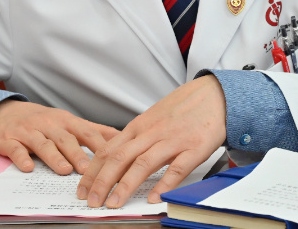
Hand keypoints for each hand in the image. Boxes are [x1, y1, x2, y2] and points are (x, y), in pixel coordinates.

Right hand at [0, 100, 119, 174]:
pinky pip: (16, 149)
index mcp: (66, 122)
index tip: (113, 157)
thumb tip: (122, 137)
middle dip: (77, 153)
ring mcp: (29, 132)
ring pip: (43, 144)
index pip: (86, 132)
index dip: (100, 145)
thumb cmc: (43, 121)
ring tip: (64, 170)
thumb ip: (94, 130)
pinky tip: (28, 168)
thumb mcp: (69, 122)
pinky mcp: (9, 140)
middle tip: (89, 169)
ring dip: (54, 157)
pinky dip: (22, 158)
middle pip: (65, 139)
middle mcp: (49, 125)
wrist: (5, 112)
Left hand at [77, 75, 225, 207]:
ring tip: (113, 203)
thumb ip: (137, 137)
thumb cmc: (184, 108)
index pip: (108, 150)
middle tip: (90, 201)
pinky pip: (176, 169)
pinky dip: (164, 185)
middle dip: (101, 182)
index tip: (82, 187)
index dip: (93, 170)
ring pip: (143, 164)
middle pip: (119, 158)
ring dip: (125, 186)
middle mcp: (151, 133)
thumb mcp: (153, 118)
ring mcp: (172, 141)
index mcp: (140, 126)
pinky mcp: (194, 149)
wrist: (214, 94)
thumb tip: (115, 156)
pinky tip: (154, 198)